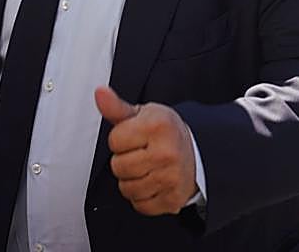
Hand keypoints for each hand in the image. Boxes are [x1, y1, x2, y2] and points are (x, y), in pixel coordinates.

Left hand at [95, 86, 197, 215]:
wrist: (198, 153)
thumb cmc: (165, 132)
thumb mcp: (143, 113)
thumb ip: (116, 107)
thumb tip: (100, 93)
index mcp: (158, 126)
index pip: (114, 141)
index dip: (120, 139)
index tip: (134, 136)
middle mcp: (167, 153)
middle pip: (118, 167)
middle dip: (124, 160)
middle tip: (140, 153)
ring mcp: (171, 178)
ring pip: (127, 189)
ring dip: (131, 180)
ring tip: (146, 167)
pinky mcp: (172, 200)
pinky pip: (139, 205)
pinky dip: (141, 197)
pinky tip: (152, 182)